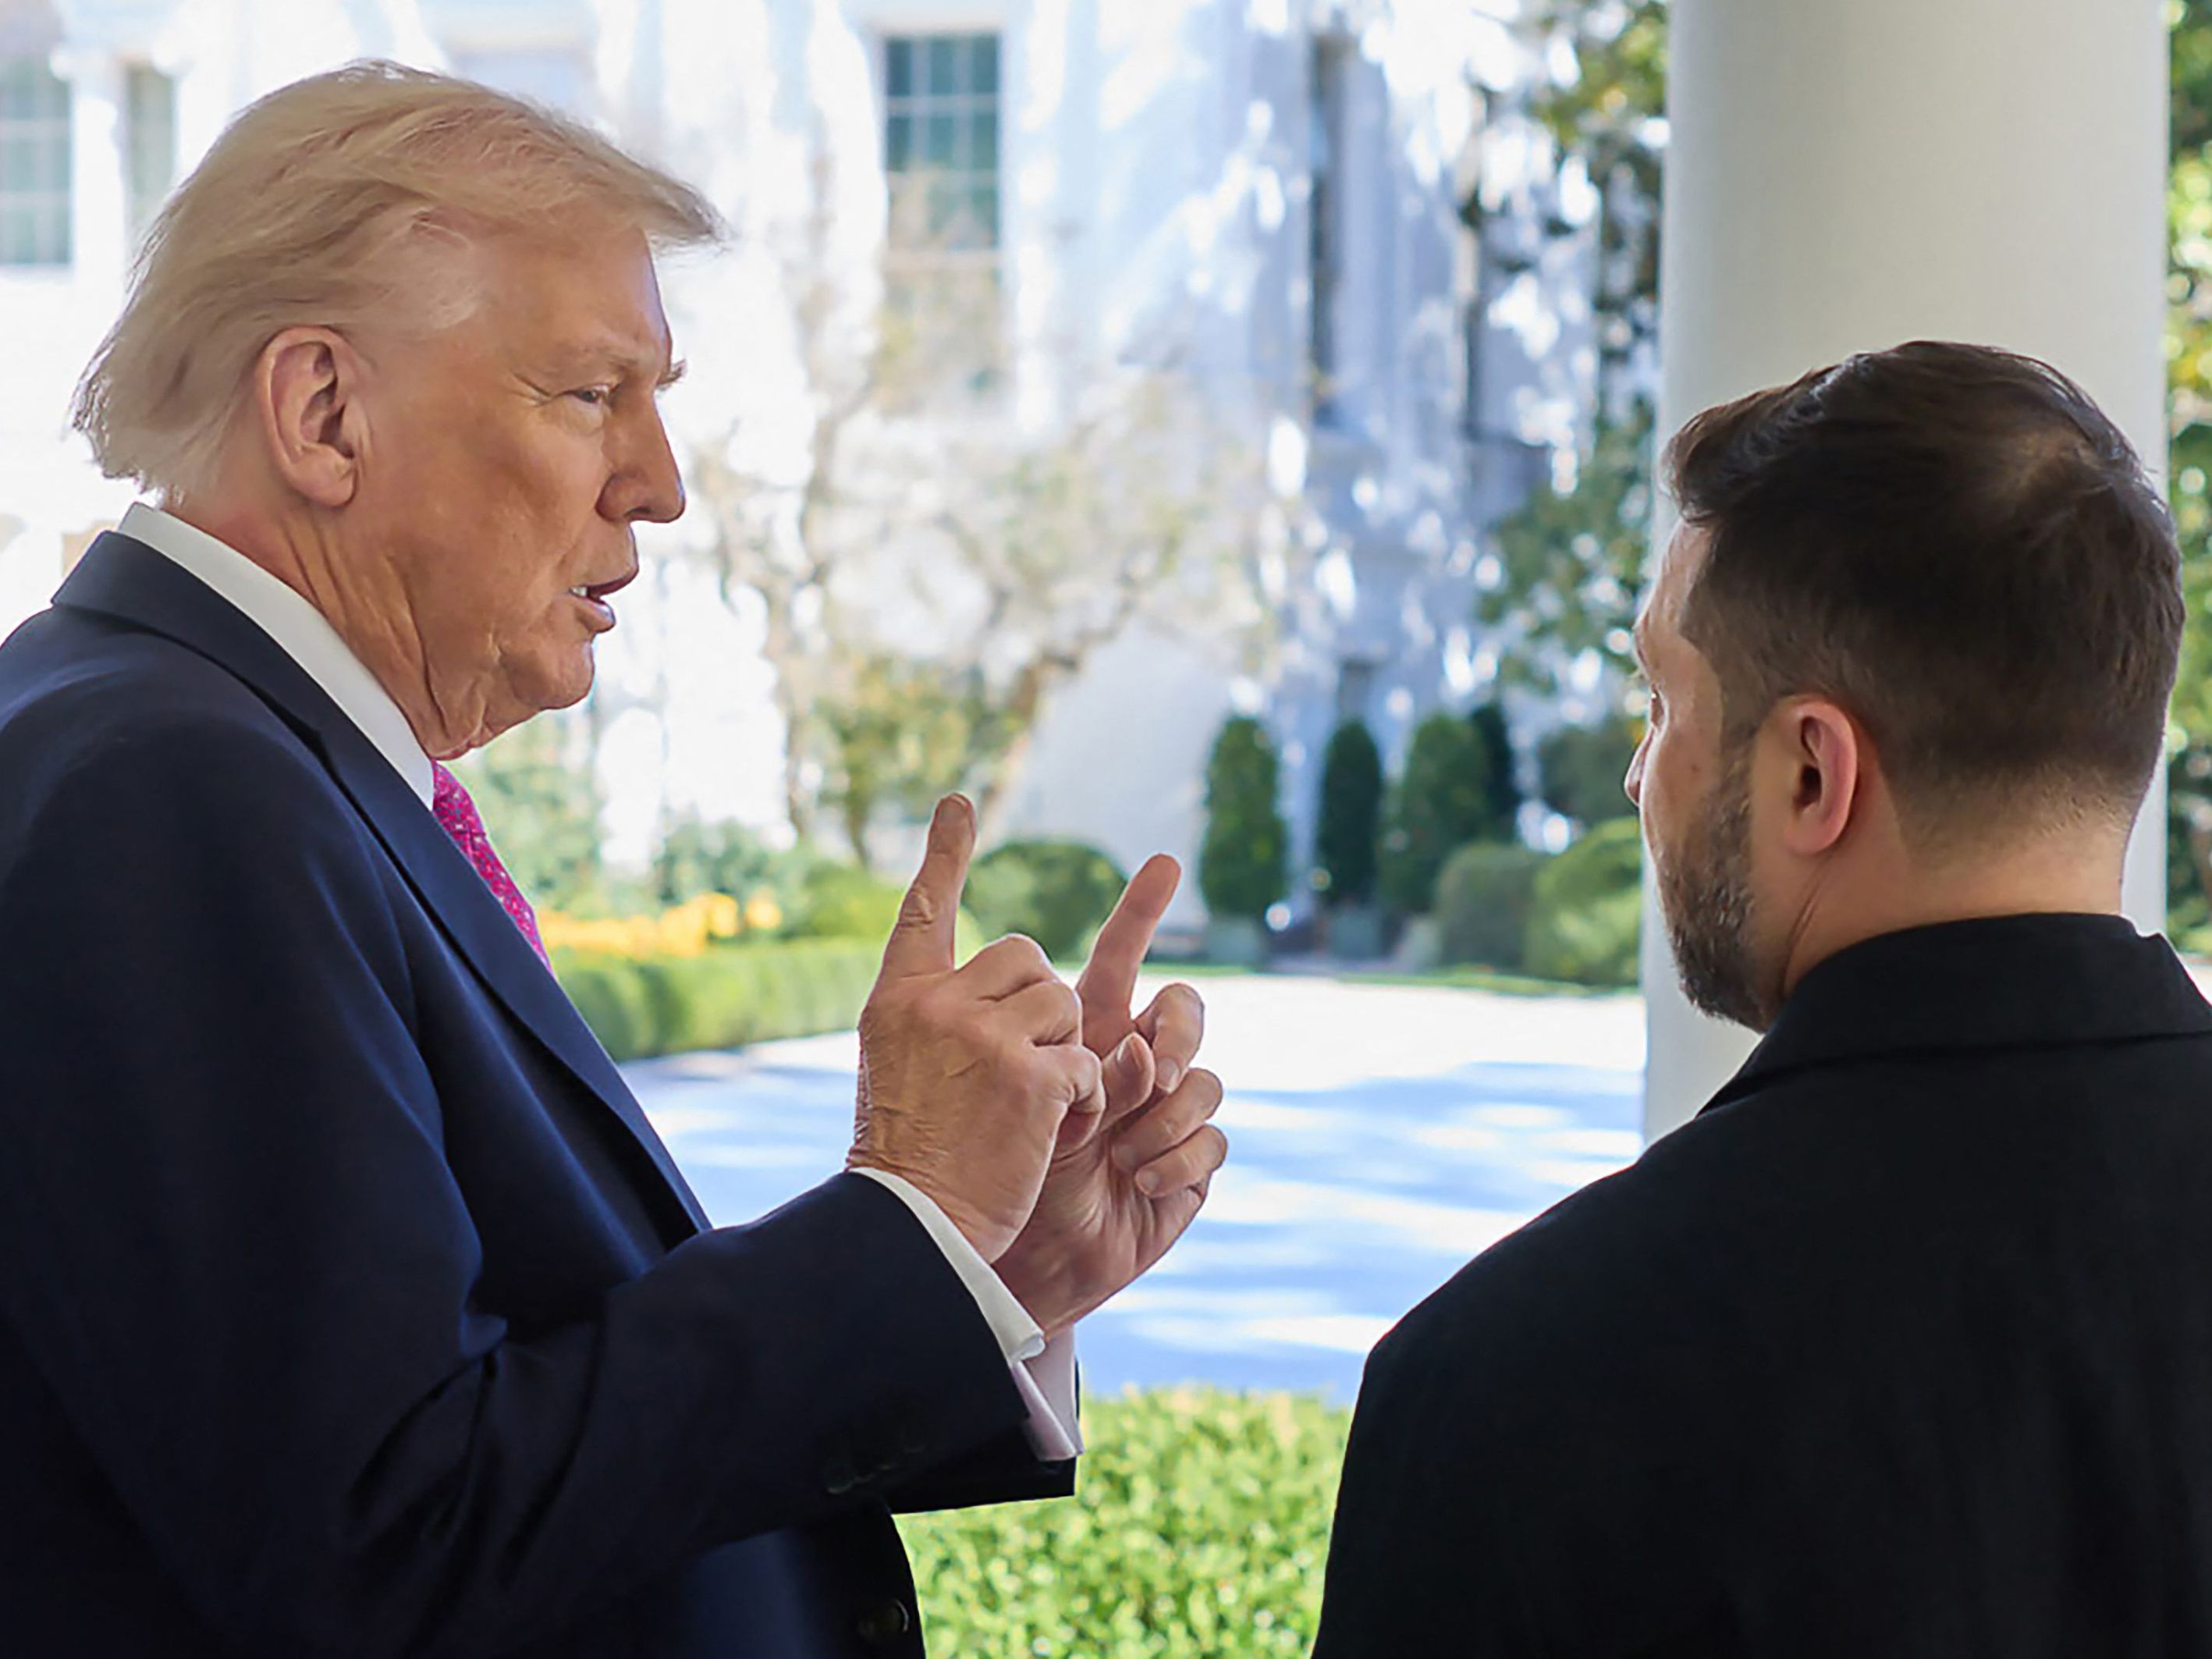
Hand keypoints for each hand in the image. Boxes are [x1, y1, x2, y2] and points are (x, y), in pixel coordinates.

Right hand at [848, 797, 1105, 1260]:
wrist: (912, 1226)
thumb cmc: (909, 1159)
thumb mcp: (898, 1069)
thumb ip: (937, 1020)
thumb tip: (997, 986)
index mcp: (897, 1001)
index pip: (923, 911)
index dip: (945, 855)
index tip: (960, 803)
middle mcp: (938, 1004)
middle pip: (1024, 957)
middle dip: (1039, 1003)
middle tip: (1019, 1064)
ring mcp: (986, 1035)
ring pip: (1064, 1003)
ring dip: (1065, 1052)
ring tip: (1028, 1105)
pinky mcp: (1034, 1076)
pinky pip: (1088, 1062)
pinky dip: (1083, 1099)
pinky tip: (1050, 1130)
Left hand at [994, 856, 1227, 1336]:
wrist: (1011, 1255)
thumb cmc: (990, 1171)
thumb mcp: (1008, 1096)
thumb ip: (1054, 1055)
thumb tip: (1132, 1045)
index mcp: (1085, 1033)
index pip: (1120, 957)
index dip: (1141, 908)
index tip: (1162, 860)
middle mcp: (1132, 1064)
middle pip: (1184, 1009)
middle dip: (1179, 1029)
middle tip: (1150, 1064)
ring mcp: (1166, 1114)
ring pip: (1205, 1080)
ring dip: (1165, 1114)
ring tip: (1120, 1153)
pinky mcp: (1190, 1167)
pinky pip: (1214, 1142)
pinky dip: (1176, 1159)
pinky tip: (1137, 1182)